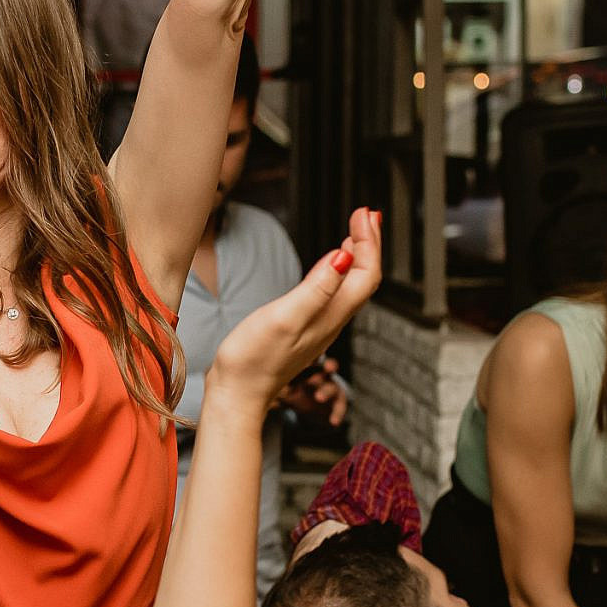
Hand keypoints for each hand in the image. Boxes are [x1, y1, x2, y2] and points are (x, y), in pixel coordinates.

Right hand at [208, 209, 381, 408]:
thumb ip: (317, 288)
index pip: (365, 273)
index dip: (369, 241)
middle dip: (369, 243)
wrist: (237, 393)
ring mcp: (319, 325)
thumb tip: (344, 256)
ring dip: (357, 255)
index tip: (364, 213)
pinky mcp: (305, 328)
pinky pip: (334, 293)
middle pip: (364, 277)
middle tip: (367, 213)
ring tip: (356, 231)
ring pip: (351, 285)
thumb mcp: (285, 317)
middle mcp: (331, 321)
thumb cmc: (255, 359)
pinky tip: (331, 264)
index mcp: (331, 315)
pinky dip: (339, 270)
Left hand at [279, 357, 348, 425]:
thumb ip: (279, 388)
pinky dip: (338, 413)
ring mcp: (331, 386)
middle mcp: (321, 374)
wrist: (310, 410)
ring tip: (318, 398)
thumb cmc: (293, 392)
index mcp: (306, 367)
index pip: (309, 358)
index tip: (305, 358)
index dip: (310, 357)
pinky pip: (340, 406)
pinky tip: (333, 421)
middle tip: (315, 374)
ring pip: (331, 387)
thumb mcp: (285, 389)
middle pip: (324, 368)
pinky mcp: (338, 401)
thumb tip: (268, 390)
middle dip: (324, 367)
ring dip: (325, 391)